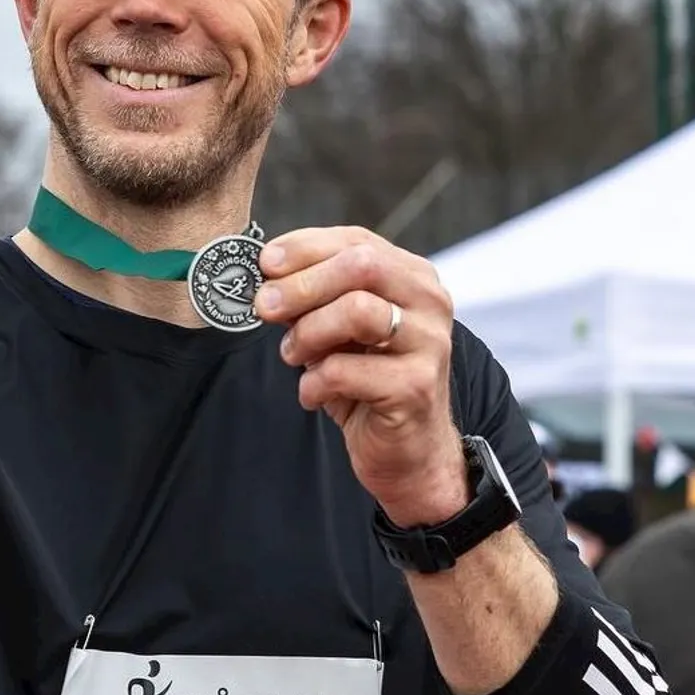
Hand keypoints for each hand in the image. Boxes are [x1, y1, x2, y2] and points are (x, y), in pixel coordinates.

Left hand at [254, 227, 466, 527]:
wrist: (408, 452)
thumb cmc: (368, 383)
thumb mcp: (340, 331)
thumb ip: (316, 298)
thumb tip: (267, 275)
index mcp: (413, 278)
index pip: (357, 241)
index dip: (304, 248)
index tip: (265, 265)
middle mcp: (429, 303)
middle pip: (360, 266)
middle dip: (301, 285)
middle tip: (265, 307)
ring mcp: (428, 344)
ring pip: (356, 311)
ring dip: (308, 334)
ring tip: (294, 356)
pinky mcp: (416, 387)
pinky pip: (345, 370)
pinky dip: (314, 383)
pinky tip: (312, 394)